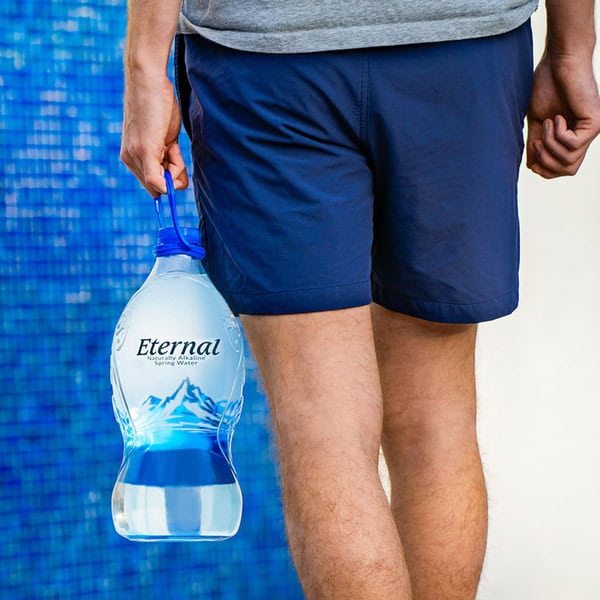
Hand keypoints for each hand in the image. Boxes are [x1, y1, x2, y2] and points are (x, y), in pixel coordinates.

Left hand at [120, 72, 188, 195]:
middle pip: (157, 189)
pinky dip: (168, 180)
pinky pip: (156, 182)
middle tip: (173, 149)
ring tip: (171, 141)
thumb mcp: (165, 137)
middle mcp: (129, 158)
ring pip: (161, 184)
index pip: (152, 186)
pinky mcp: (145, 151)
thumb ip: (167, 158)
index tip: (174, 159)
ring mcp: (135, 155)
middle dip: (172, 177)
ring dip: (175, 168)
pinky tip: (172, 150)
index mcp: (132, 155)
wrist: (147, 78)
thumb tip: (178, 184)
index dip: (167, 180)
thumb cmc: (158, 104)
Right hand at [526, 53, 599, 178]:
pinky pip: (572, 145)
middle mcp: (586, 136)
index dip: (545, 169)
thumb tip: (533, 166)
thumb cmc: (546, 86)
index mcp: (573, 137)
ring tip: (548, 123)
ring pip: (569, 160)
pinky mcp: (595, 123)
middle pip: (568, 170)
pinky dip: (558, 134)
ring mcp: (592, 130)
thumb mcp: (537, 122)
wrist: (558, 62)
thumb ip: (537, 144)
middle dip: (546, 162)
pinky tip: (557, 118)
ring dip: (549, 145)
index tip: (533, 149)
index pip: (565, 169)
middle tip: (537, 141)